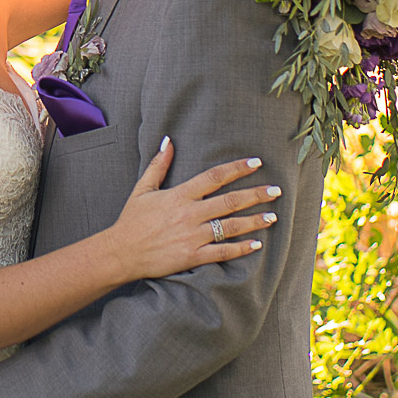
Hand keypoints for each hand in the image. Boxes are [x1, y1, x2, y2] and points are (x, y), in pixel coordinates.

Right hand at [105, 144, 280, 282]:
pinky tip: (257, 243)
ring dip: (254, 220)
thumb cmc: (131, 221)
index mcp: (179, 195)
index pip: (214, 177)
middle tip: (276, 190)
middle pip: (229, 201)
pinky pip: (222, 252)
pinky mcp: (192, 256)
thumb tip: (168, 141)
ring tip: (273, 216)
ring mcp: (192, 236)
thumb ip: (159, 165)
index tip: (256, 163)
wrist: (121, 252)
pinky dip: (240, 248)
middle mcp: (189, 214)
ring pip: (230, 226)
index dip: (237, 169)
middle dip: (256, 194)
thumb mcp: (143, 189)